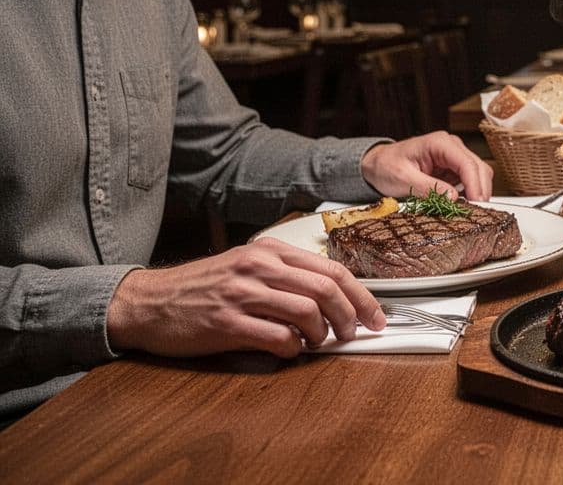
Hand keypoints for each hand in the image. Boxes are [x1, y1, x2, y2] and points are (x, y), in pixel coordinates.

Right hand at [107, 238, 384, 357]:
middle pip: (326, 289)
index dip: (361, 295)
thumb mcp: (246, 266)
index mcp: (269, 251)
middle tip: (354, 334)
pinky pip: (277, 337)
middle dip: (351, 316)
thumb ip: (285, 276)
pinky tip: (289, 350)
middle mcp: (259, 266)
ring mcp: (242, 293)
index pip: (331, 269)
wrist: (147, 302)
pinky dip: (293, 349)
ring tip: (318, 343)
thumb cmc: (201, 287)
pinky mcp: (227, 322)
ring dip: (322, 335)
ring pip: (307, 312)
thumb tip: (332, 299)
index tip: (375, 316)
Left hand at [361, 131, 493, 201]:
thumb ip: (429, 187)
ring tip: (469, 210)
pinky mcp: (453, 168)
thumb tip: (453, 197)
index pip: (467, 163)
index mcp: (439, 143)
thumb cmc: (386, 166)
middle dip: (481, 190)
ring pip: (479, 174)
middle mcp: (451, 147)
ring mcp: (454, 157)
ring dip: (477, 192)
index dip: (475, 185)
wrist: (377, 165)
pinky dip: (470, 193)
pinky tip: (463, 204)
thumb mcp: (403, 178)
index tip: (476, 204)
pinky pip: (470, 180)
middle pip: (479, 167)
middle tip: (477, 212)